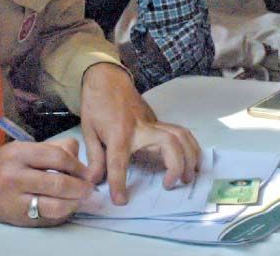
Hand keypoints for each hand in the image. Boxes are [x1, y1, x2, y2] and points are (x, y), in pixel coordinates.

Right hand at [0, 137, 93, 226]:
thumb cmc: (4, 162)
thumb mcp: (25, 147)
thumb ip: (55, 148)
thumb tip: (81, 157)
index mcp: (20, 153)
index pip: (58, 157)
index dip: (78, 166)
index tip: (86, 172)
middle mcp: (16, 176)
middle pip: (59, 184)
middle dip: (81, 188)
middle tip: (90, 189)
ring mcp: (15, 200)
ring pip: (55, 206)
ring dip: (75, 205)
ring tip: (81, 201)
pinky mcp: (16, 218)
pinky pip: (46, 219)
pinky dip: (62, 216)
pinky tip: (67, 210)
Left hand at [80, 63, 200, 204]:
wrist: (107, 78)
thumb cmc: (96, 103)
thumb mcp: (88, 130)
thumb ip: (94, 157)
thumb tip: (93, 181)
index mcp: (118, 133)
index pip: (119, 161)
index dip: (119, 183)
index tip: (121, 201)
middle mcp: (140, 128)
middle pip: (168, 143)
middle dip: (176, 165)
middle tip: (171, 185)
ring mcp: (153, 122)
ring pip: (181, 135)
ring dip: (189, 156)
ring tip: (188, 177)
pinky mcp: (158, 121)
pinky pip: (180, 133)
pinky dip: (190, 146)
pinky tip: (191, 160)